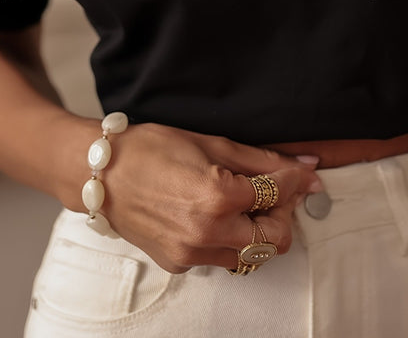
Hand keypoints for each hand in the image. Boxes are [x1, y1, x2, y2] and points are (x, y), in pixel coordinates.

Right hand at [78, 122, 321, 272]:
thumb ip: (262, 160)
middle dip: (282, 214)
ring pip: (251, 256)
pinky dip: (230, 239)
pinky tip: (217, 214)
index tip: (304, 173)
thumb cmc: (152, 149)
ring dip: (258, 230)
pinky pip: (221, 258)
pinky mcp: (179, 264)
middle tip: (275, 190)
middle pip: (275, 239)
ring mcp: (192, 254)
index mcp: (217, 196)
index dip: (296, 180)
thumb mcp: (212, 143)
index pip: (278, 194)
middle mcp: (207, 232)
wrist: (103, 174)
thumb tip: (304, 165)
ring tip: (245, 202)